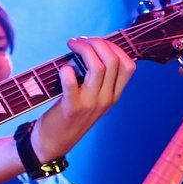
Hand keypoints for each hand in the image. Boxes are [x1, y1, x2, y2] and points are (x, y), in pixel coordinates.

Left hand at [31, 35, 136, 164]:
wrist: (54, 142)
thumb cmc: (70, 112)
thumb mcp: (92, 96)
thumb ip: (96, 77)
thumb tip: (91, 46)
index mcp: (114, 94)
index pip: (129, 65)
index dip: (114, 47)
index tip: (96, 42)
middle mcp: (107, 99)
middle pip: (113, 61)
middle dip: (97, 43)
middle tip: (79, 41)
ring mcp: (91, 104)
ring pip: (98, 67)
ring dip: (83, 49)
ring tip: (71, 45)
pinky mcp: (72, 108)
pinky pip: (72, 85)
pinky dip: (67, 72)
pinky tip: (63, 68)